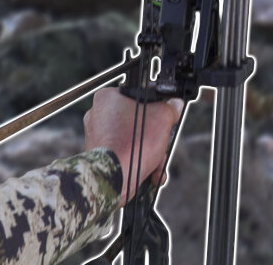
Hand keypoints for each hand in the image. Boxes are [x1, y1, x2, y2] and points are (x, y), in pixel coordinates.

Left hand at [84, 89, 182, 206]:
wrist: (114, 177)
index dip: (154, 107)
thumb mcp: (162, 117)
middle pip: (137, 122)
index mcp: (107, 98)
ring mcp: (97, 138)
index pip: (136, 96)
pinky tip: (151, 173)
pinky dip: (139, 163)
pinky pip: (125, 155)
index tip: (164, 116)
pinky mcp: (100, 157)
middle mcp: (98, 116)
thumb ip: (170, 108)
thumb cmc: (132, 143)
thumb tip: (175, 104)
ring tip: (156, 164)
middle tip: (162, 143)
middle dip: (154, 137)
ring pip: (133, 141)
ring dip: (150, 153)